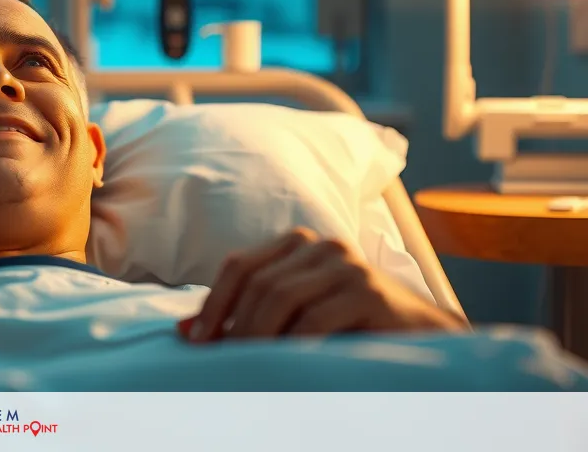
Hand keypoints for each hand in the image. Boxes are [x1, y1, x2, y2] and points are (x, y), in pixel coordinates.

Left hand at [179, 228, 467, 341]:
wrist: (425, 340)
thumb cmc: (352, 330)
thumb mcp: (295, 319)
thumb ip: (248, 316)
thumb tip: (186, 332)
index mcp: (298, 244)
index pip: (239, 266)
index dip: (212, 303)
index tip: (195, 341)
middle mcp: (321, 246)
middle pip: (258, 283)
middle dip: (231, 325)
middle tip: (218, 362)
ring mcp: (347, 264)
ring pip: (281, 298)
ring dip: (256, 336)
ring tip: (245, 366)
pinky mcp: (368, 290)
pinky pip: (315, 319)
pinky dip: (292, 344)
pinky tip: (285, 365)